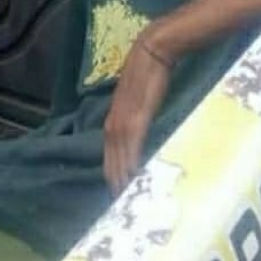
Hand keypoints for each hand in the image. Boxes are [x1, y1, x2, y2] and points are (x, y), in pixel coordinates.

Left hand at [103, 37, 174, 196]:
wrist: (150, 54)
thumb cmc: (147, 77)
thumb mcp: (137, 104)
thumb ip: (137, 121)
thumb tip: (142, 137)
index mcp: (112, 123)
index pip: (109, 157)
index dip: (112, 176)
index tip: (117, 195)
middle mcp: (113, 126)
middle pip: (111, 163)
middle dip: (116, 184)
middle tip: (122, 205)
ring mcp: (123, 123)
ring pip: (120, 160)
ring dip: (123, 180)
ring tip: (128, 199)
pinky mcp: (136, 120)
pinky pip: (132, 149)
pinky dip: (133, 165)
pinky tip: (136, 179)